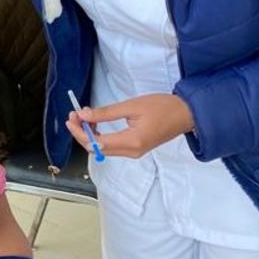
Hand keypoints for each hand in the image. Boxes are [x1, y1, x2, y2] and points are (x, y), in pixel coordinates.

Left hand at [66, 93, 195, 159]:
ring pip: (103, 148)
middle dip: (82, 133)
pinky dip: (100, 136)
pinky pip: (111, 146)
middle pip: (97, 149)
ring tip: (83, 117)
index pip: (96, 143)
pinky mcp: (135, 149)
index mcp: (131, 142)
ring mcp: (134, 152)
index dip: (80, 132)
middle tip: (74, 115)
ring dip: (90, 135)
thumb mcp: (132, 106)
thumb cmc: (164, 107)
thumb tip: (84, 115)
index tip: (71, 118)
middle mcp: (131, 152)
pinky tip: (96, 123)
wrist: (186, 114)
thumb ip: (106, 112)